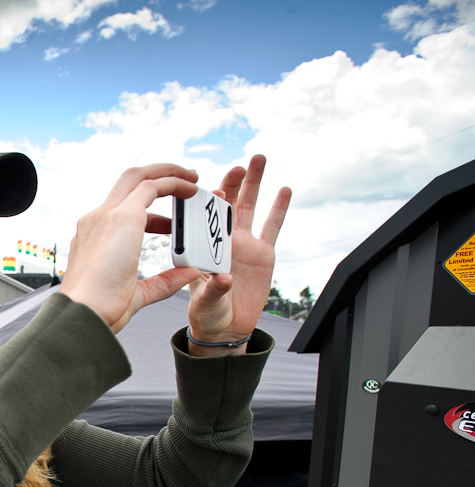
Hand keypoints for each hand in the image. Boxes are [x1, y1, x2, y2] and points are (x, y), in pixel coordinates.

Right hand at [60, 164, 203, 332]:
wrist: (85, 312)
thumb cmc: (102, 310)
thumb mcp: (138, 292)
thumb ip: (164, 281)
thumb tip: (189, 272)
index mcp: (93, 238)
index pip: (121, 213)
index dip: (149, 213)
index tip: (169, 222)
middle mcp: (96, 220)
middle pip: (127, 181)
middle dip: (158, 175)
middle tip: (186, 181)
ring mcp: (106, 215)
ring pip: (139, 177)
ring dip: (168, 173)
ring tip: (193, 180)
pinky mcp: (122, 217)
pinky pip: (153, 187)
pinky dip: (174, 184)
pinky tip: (192, 191)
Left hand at [185, 155, 291, 347]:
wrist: (224, 327)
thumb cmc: (205, 312)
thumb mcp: (203, 302)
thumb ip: (213, 289)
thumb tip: (225, 279)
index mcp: (202, 247)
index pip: (202, 218)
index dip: (206, 202)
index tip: (209, 189)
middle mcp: (222, 240)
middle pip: (227, 203)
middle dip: (232, 182)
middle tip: (239, 165)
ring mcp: (244, 244)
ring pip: (249, 207)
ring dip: (253, 183)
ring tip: (258, 159)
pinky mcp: (264, 253)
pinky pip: (272, 227)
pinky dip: (278, 208)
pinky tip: (284, 189)